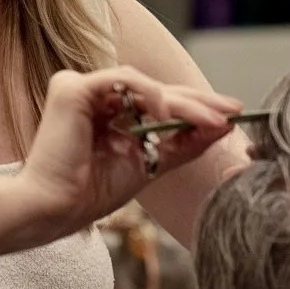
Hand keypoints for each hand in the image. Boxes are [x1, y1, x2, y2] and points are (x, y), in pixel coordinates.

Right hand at [11, 66, 239, 245]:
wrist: (57, 209)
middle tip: (233, 109)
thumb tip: (221, 128)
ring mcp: (82, 88)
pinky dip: (149, 94)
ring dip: (183, 103)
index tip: (230, 117)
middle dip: (198, 102)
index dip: (195, 109)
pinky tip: (167, 115)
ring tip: (212, 120)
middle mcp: (95, 96)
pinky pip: (122, 79)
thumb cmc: (92, 192)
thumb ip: (181, 144)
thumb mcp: (149, 164)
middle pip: (156, 92)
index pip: (158, 104)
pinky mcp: (73, 87)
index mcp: (108, 113)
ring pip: (144, 85)